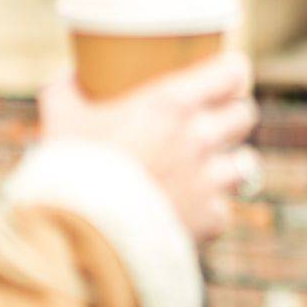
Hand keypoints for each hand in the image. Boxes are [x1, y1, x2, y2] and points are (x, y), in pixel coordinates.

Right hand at [38, 52, 259, 244]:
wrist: (74, 233)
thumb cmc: (68, 169)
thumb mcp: (60, 118)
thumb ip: (67, 90)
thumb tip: (70, 77)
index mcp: (171, 104)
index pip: (232, 72)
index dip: (232, 73)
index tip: (225, 78)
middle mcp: (199, 137)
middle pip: (245, 115)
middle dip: (231, 117)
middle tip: (212, 122)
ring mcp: (208, 179)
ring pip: (245, 164)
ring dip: (227, 165)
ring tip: (206, 170)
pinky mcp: (207, 218)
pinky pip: (222, 212)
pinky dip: (208, 213)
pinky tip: (190, 213)